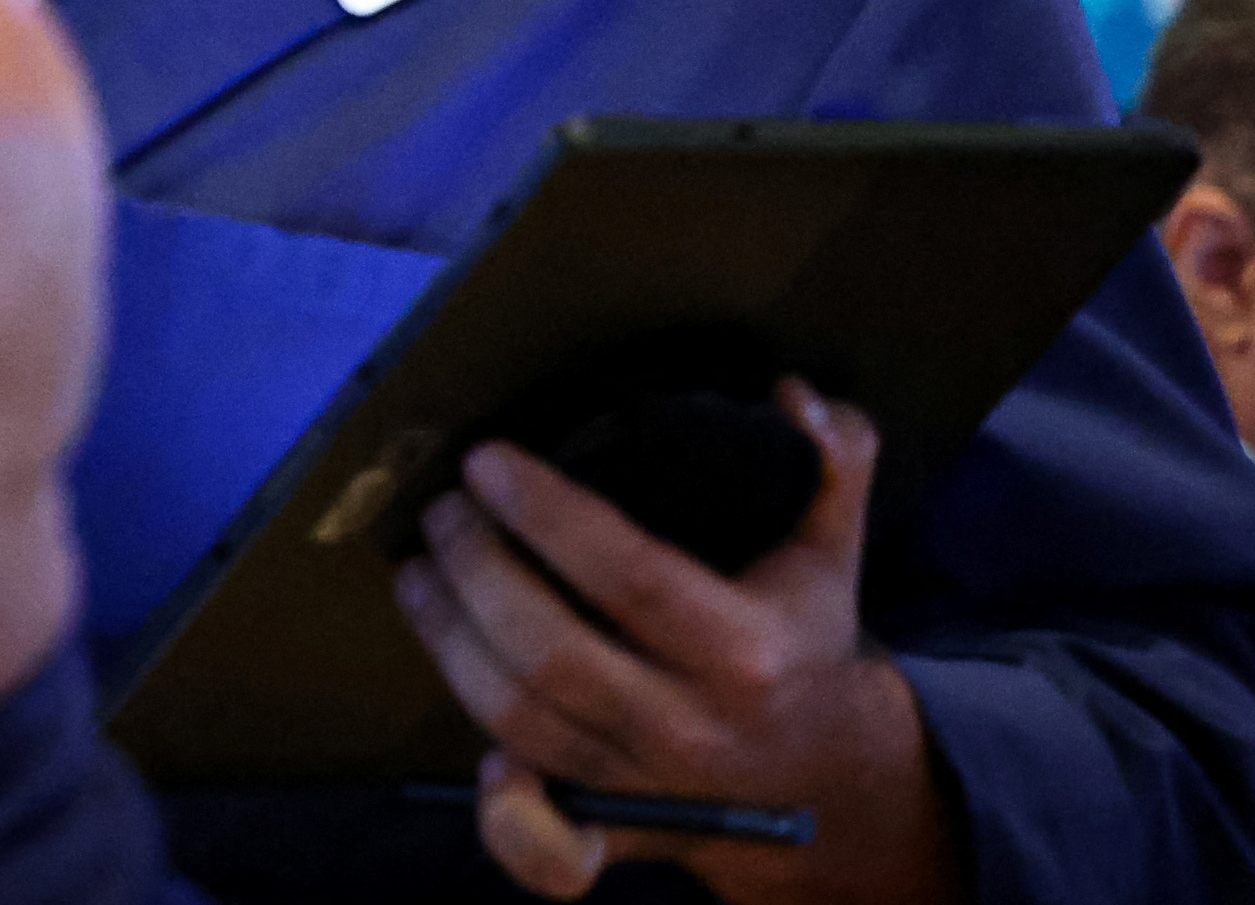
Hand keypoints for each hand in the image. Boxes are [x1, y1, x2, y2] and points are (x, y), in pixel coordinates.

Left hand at [393, 381, 959, 901]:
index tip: (485, 461)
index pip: (629, 576)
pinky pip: (550, 855)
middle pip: (551, 653)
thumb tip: (796, 398)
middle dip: (476, 570)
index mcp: (746, 650)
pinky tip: (475, 755)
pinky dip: (506, 819)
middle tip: (443, 512)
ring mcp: (647, 786)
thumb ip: (831, 461)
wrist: (830, 781)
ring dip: (451, 642)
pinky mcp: (618, 836)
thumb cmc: (803, 641)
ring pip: (522, 722)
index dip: (547, 514)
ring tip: (422, 571)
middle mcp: (690, 726)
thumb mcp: (832, 547)